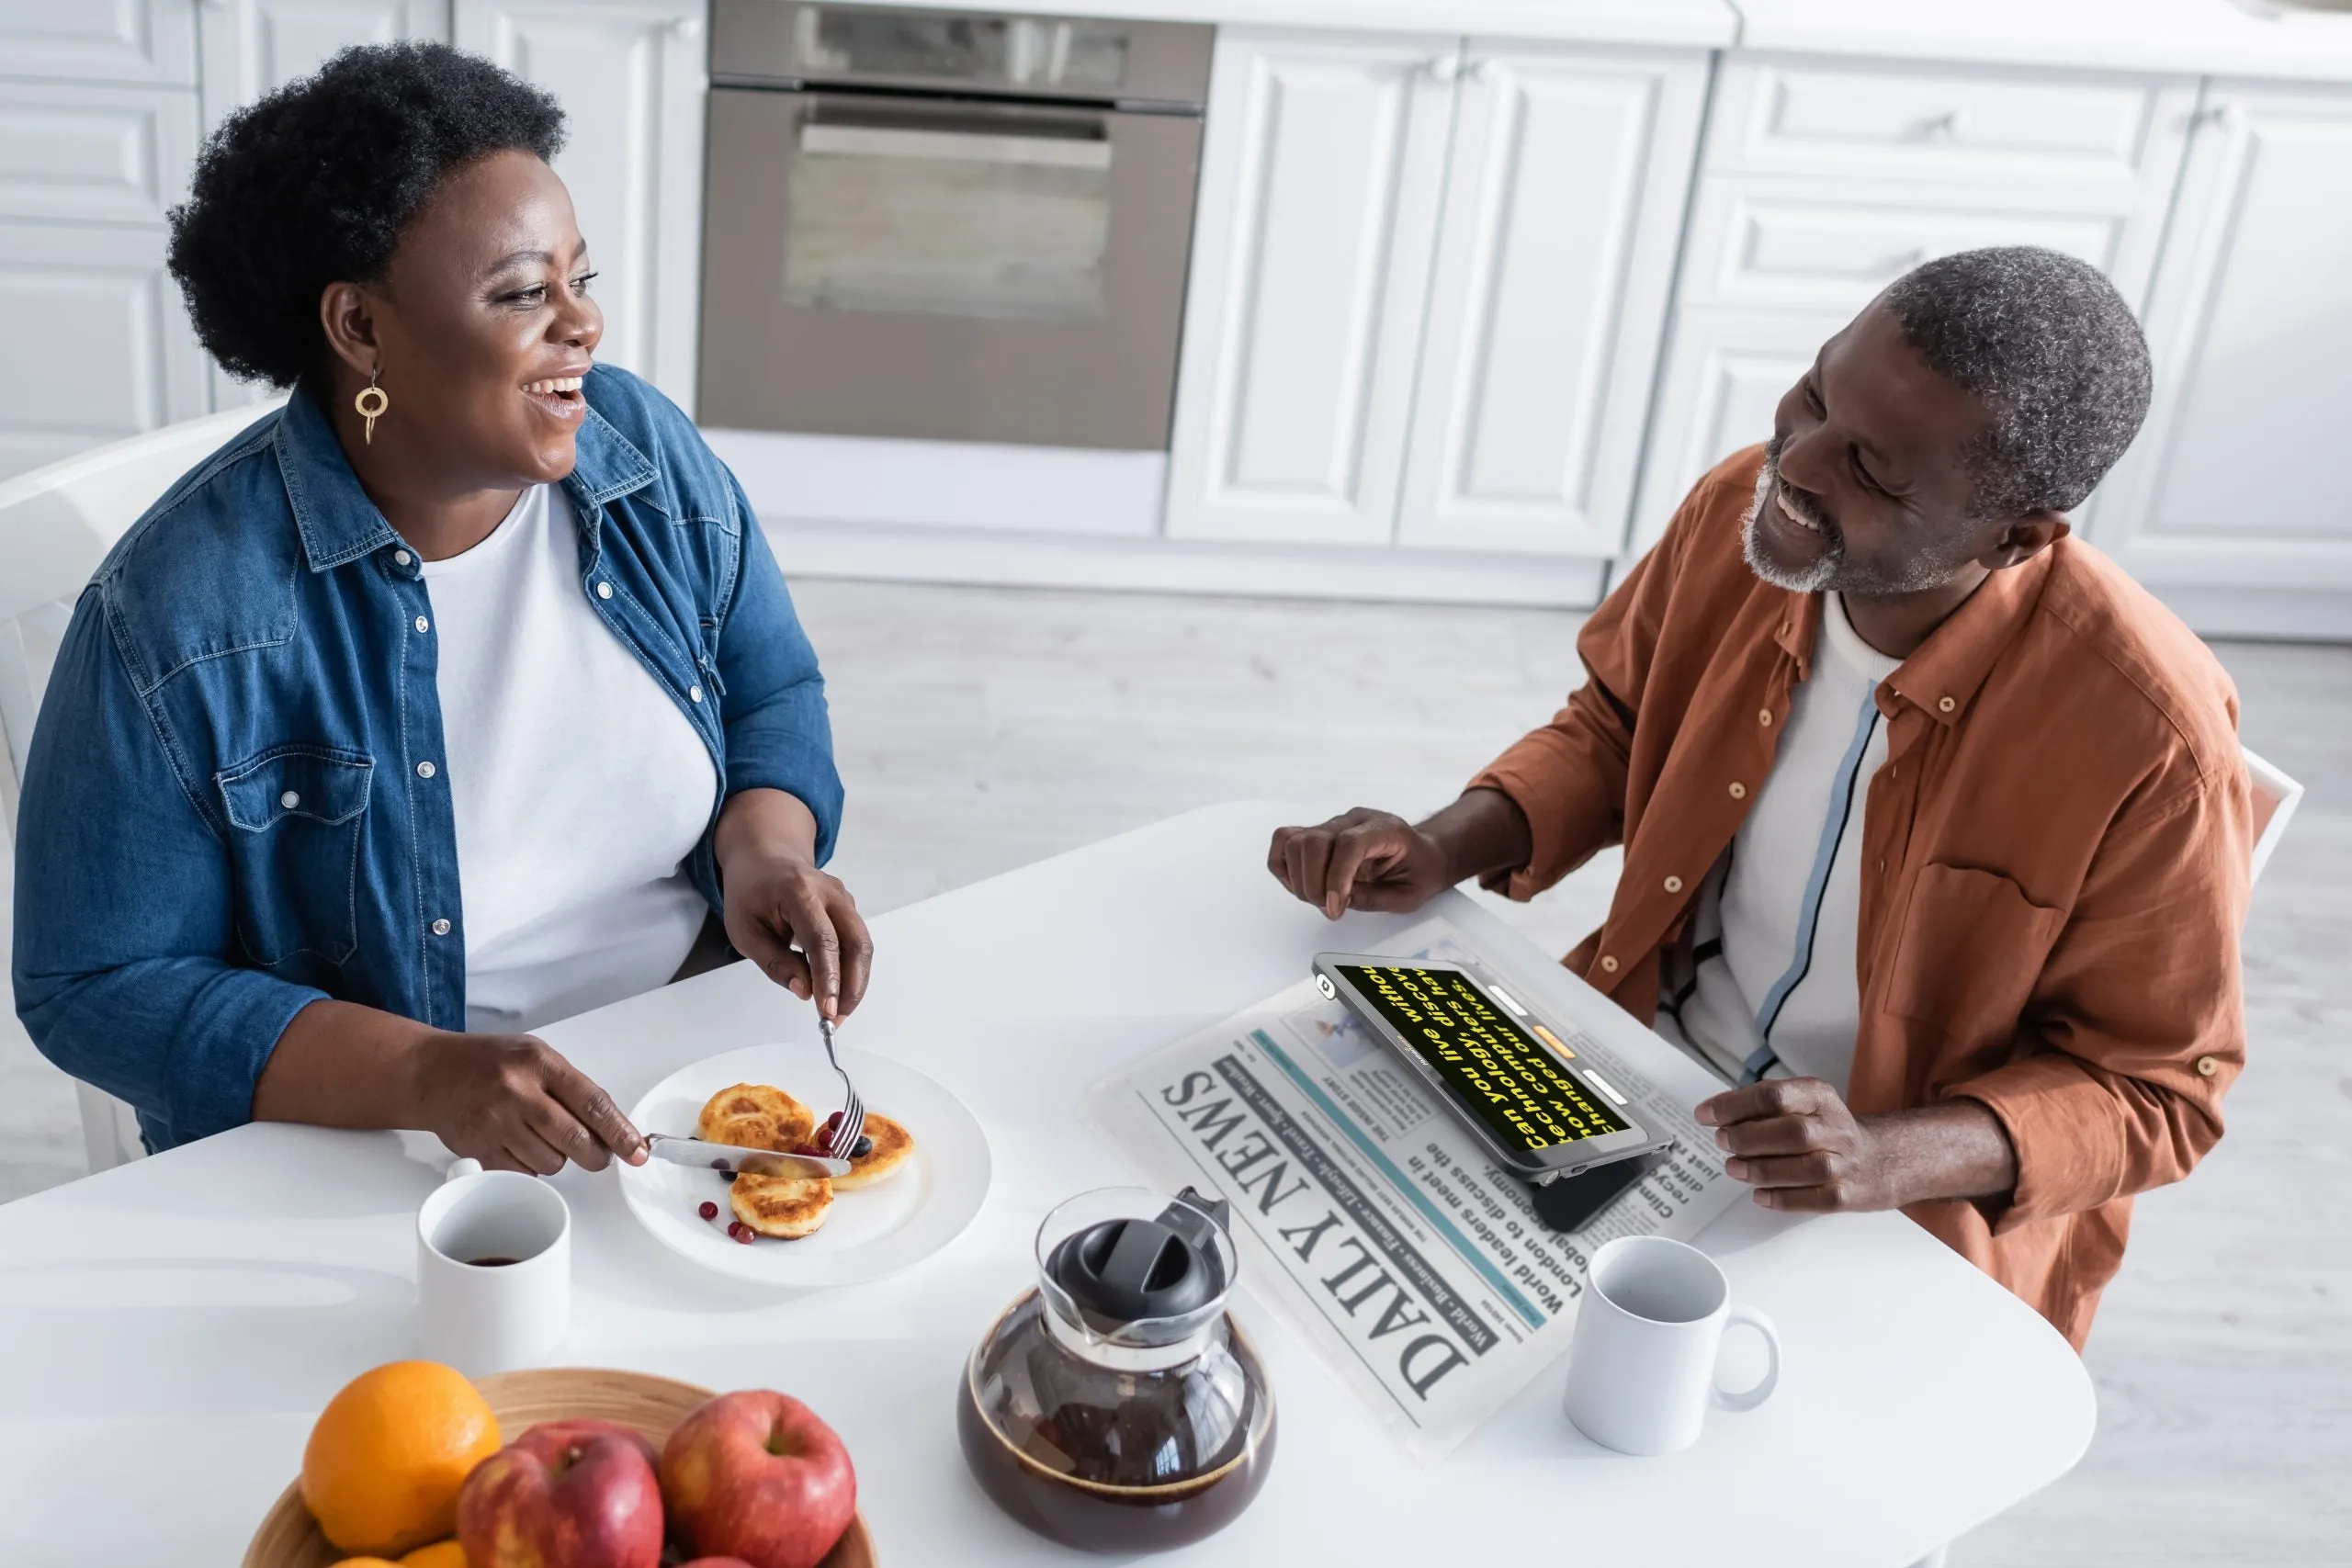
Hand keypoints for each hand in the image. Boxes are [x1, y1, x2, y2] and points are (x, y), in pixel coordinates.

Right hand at [411, 1031, 645, 1174]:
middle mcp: (519, 1092)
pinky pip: (523, 1174)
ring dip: (557, 1158)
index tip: (637, 1150)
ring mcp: (497, 1123)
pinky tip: (519, 1146)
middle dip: (595, 1155)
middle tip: (597, 1156)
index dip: (620, 1132)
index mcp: (540, 1063)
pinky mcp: (479, 1149)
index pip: (593, 1103)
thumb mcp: (535, 1057)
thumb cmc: (489, 1063)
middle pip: (576, 1140)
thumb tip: (612, 1128)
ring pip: (552, 1163)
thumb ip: (571, 1088)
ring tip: (541, 1138)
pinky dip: (530, 1168)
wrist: (431, 1073)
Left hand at [721, 844, 871, 1020]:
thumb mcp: (745, 931)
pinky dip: (852, 970)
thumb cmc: (751, 892)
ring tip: (837, 1011)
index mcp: (799, 892)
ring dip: (855, 983)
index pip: (822, 940)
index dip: (828, 978)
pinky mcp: (849, 910)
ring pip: (863, 946)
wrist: (765, 856)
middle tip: (836, 1019)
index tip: (826, 1010)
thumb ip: (775, 962)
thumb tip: (805, 992)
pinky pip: (858, 944)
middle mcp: (831, 892)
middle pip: (856, 944)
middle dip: (852, 987)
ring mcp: (844, 899)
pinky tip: (837, 990)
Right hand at [1267, 808, 1454, 919]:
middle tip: (1331, 909)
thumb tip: (1337, 901)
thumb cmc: (1420, 871)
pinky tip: (1303, 884)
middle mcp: (1354, 820)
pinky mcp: (1317, 833)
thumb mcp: (1410, 895)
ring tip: (1320, 899)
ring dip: (1299, 879)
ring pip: (1294, 841)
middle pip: (1314, 841)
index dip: (1336, 877)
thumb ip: (1374, 898)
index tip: (1335, 907)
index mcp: (1384, 829)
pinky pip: (1285, 840)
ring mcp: (1333, 824)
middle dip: (1314, 884)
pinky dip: (1284, 867)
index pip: (1348, 843)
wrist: (1424, 854)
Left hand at [1694, 1078, 1899, 1211]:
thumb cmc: (1824, 1129)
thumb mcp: (1801, 1103)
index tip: (1705, 1115)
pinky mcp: (1846, 1194)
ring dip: (1761, 1169)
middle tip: (1722, 1141)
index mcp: (1819, 1096)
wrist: (1879, 1160)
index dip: (1734, 1106)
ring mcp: (1844, 1163)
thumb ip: (1760, 1106)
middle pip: (1792, 1132)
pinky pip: (1814, 1199)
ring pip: (1804, 1168)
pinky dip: (1782, 1199)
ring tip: (1734, 1167)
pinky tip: (1759, 1195)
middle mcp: (1836, 1127)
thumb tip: (1713, 1113)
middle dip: (1748, 1138)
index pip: (1774, 1096)